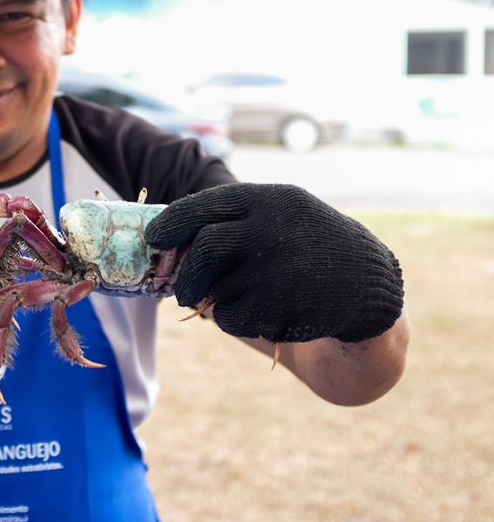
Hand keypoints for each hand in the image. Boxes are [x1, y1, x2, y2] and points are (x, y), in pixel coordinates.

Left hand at [145, 183, 402, 343]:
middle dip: (185, 275)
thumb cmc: (307, 246)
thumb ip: (233, 222)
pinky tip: (259, 313)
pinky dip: (232, 320)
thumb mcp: (280, 215)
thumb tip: (167, 245)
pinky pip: (230, 318)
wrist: (367, 283)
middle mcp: (272, 230)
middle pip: (204, 250)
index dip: (172, 223)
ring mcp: (278, 268)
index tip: (154, 238)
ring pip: (216, 290)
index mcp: (268, 200)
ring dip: (216, 301)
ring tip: (243, 297)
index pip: (203, 206)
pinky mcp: (282, 306)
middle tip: (182, 290)